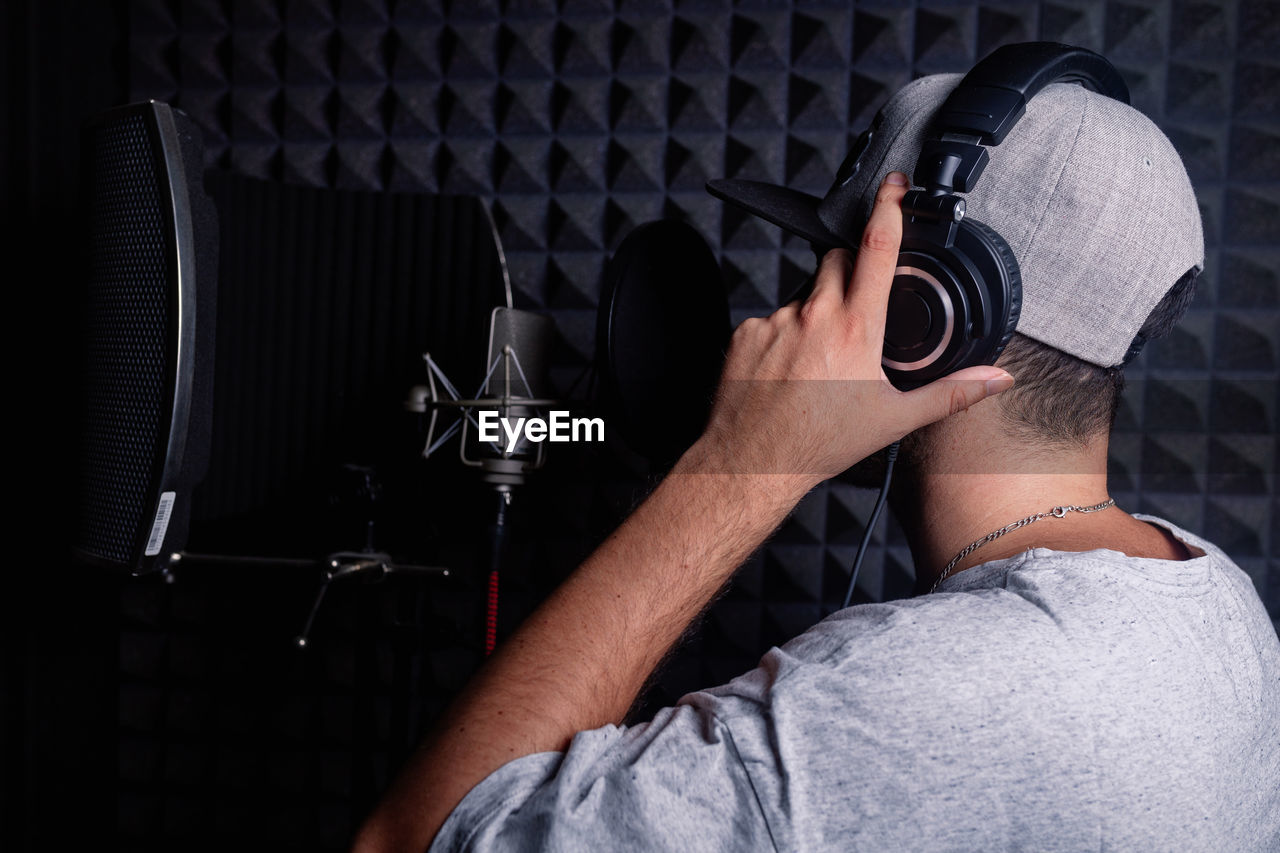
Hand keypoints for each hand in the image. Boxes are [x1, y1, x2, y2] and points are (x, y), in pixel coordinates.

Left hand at [691, 171, 1013, 489]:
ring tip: (816, 361)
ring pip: (801, 295)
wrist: (752, 463)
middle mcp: (813, 316)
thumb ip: (951, 392)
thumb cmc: (819, 443)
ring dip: (814, 314)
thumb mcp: (894, 419)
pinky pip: (769, 320)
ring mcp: (774, 321)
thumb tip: (995, 380)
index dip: (890, 207)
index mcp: (856, 328)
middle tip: (855, 316)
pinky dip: (781, 336)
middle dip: (849, 272)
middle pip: (836, 261)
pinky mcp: (744, 333)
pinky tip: (785, 370)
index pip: (878, 247)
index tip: (895, 185)